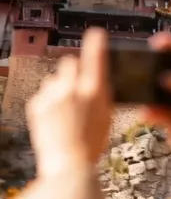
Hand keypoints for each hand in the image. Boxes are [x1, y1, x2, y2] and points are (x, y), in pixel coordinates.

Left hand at [27, 28, 111, 179]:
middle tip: (78, 85)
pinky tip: (56, 118)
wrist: (66, 164)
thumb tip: (98, 80)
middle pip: (70, 63)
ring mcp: (52, 97)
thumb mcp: (106, 117)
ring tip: (66, 109)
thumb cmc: (90, 144)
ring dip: (60, 87)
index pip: (95, 59)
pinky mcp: (36, 105)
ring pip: (54, 79)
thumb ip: (101, 95)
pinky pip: (43, 93)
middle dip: (73, 70)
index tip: (97, 33)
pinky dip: (49, 101)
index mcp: (95, 93)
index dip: (96, 44)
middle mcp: (72, 90)